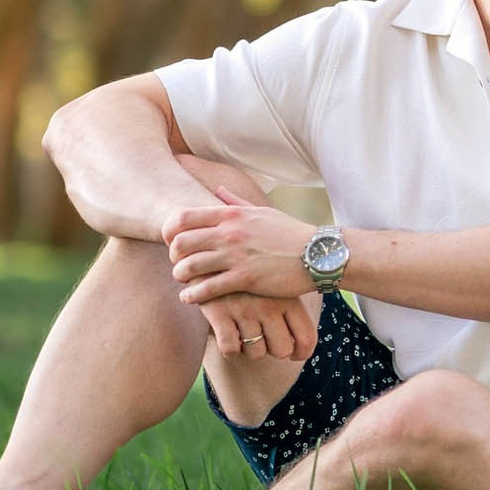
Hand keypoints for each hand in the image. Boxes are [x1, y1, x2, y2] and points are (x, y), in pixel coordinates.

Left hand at [166, 188, 318, 303]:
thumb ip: (236, 201)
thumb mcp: (263, 211)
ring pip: (188, 266)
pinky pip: (207, 289)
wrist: (319, 254)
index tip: (173, 243)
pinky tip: (191, 299)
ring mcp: (236, 256)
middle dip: (173, 256)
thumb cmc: (291, 233)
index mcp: (232, 214)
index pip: (183, 217)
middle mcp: (230, 232)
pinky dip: (193, 296)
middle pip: (180, 242)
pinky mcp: (245, 279)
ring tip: (183, 283)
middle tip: (178, 264)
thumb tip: (219, 191)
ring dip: (180, 277)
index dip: (170, 232)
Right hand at [199, 290, 319, 362]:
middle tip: (262, 339)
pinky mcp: (219, 312)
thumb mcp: (277, 288)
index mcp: (288, 299)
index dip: (301, 353)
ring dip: (249, 349)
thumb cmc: (251, 281)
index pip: (306, 338)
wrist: (211, 259)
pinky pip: (230, 349)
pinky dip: (229, 349)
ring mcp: (245, 309)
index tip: (293, 355)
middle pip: (282, 350)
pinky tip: (228, 336)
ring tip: (243, 332)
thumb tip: (301, 346)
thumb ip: (291, 311)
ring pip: (256, 353)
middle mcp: (269, 305)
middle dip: (272, 350)